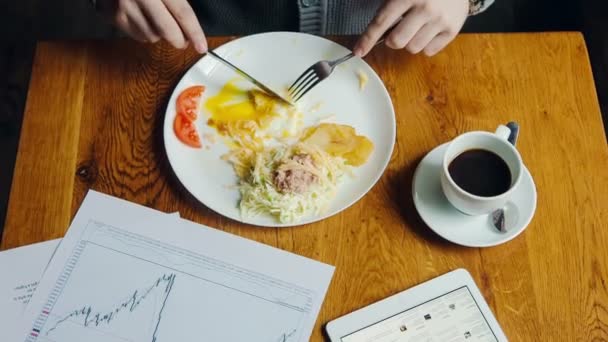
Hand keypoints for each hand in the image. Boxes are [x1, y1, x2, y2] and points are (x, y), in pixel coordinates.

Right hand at [97, 0, 207, 52]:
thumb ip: (178, 1)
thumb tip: (190, 25)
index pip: (182, 12)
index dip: (194, 32)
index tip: (202, 47)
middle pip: (167, 30)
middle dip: (179, 40)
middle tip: (184, 41)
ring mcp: (125, 7)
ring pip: (152, 36)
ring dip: (160, 34)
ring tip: (157, 19)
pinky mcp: (115, 16)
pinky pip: (138, 36)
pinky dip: (145, 32)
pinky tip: (143, 19)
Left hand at [354, 0, 468, 56]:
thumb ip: (388, 6)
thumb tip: (373, 29)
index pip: (381, 22)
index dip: (367, 39)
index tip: (358, 51)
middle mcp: (425, 8)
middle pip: (397, 42)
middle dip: (393, 39)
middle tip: (398, 29)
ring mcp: (440, 20)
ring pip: (413, 48)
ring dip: (410, 41)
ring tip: (417, 27)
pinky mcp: (453, 30)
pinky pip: (429, 51)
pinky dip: (425, 45)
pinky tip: (429, 30)